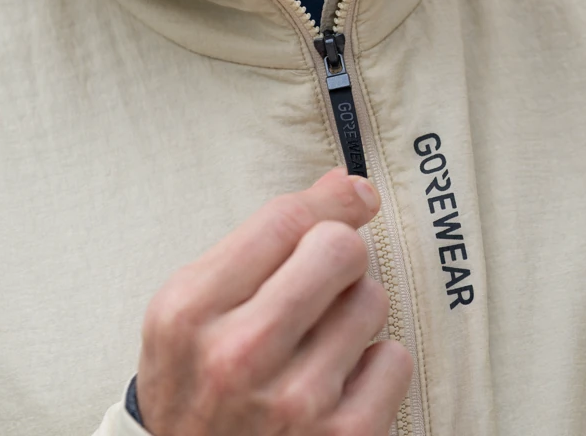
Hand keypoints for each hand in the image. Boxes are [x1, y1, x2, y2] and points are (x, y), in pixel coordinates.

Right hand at [136, 169, 411, 435]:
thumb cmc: (195, 389)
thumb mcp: (192, 311)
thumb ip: (259, 244)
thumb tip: (343, 184)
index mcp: (190, 310)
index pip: (284, 221)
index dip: (330, 201)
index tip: (354, 196)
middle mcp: (239, 354)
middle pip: (339, 250)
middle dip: (341, 256)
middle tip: (323, 282)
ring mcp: (294, 400)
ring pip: (372, 301)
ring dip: (354, 316)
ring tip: (320, 344)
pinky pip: (395, 359)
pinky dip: (375, 368)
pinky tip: (340, 383)